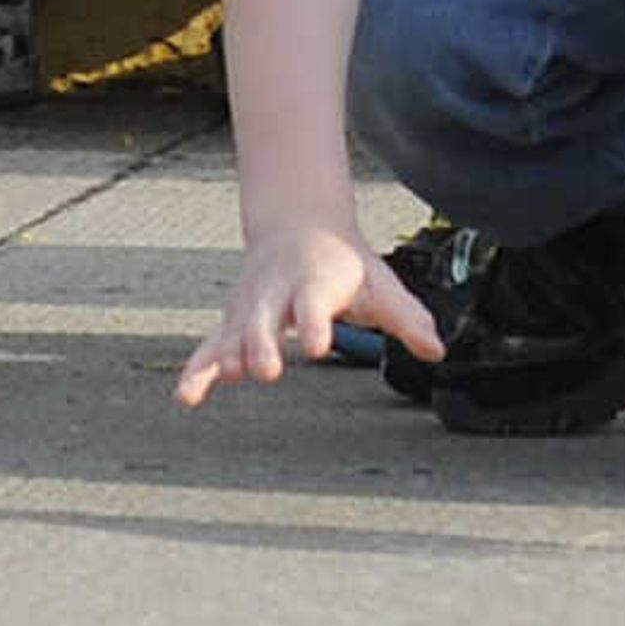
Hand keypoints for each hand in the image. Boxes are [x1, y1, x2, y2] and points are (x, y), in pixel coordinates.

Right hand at [175, 222, 444, 407]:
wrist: (298, 226)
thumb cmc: (344, 264)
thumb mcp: (379, 282)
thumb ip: (406, 317)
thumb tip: (437, 349)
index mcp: (315, 284)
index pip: (314, 305)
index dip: (315, 323)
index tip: (319, 345)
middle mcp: (277, 295)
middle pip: (263, 320)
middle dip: (263, 344)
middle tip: (268, 369)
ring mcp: (250, 310)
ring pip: (232, 333)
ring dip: (230, 355)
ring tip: (230, 375)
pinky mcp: (232, 324)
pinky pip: (208, 349)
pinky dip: (197, 372)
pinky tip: (187, 399)